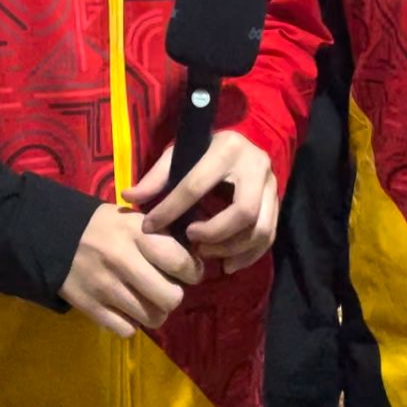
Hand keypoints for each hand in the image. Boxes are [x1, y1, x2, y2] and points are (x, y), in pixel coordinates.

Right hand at [60, 204, 203, 338]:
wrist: (51, 234)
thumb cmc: (103, 226)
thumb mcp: (134, 219)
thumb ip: (161, 236)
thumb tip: (193, 258)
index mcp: (137, 234)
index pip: (180, 261)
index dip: (193, 271)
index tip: (189, 272)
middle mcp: (123, 261)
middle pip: (170, 298)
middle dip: (174, 295)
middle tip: (167, 288)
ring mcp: (105, 287)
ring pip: (152, 318)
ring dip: (155, 312)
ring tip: (147, 300)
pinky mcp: (90, 307)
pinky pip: (126, 330)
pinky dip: (131, 324)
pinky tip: (127, 310)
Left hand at [123, 131, 278, 274]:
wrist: (238, 142)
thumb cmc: (203, 149)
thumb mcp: (179, 154)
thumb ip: (156, 177)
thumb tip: (129, 197)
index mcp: (228, 147)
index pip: (196, 185)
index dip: (170, 210)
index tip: (150, 228)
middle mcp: (256, 164)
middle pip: (243, 211)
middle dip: (215, 233)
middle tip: (191, 240)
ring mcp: (272, 184)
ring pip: (260, 228)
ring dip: (232, 248)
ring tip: (205, 254)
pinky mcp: (278, 201)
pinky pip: (269, 236)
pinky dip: (248, 256)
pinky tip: (227, 264)